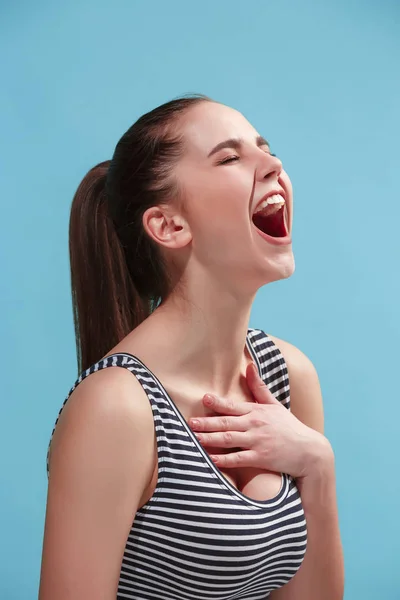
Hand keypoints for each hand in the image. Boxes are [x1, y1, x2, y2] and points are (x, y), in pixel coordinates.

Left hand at [189, 363, 329, 478]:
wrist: (309, 451)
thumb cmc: (289, 427)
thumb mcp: (275, 405)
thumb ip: (259, 387)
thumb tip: (249, 365)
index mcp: (257, 411)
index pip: (233, 406)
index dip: (218, 402)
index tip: (204, 398)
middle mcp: (255, 425)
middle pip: (226, 423)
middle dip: (207, 422)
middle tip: (190, 422)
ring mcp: (258, 442)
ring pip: (229, 440)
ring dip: (211, 439)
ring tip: (195, 438)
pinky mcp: (261, 458)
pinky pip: (239, 459)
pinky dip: (225, 460)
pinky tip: (212, 459)